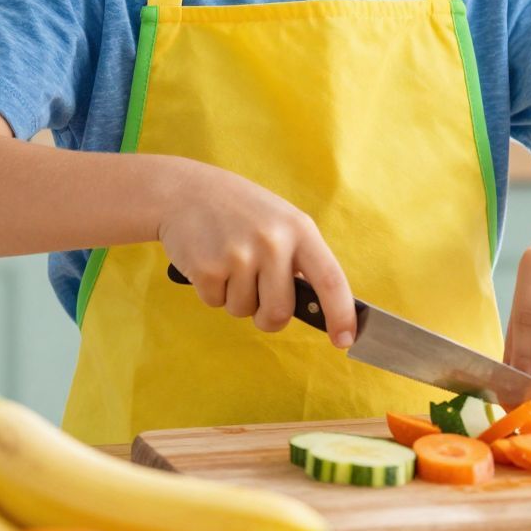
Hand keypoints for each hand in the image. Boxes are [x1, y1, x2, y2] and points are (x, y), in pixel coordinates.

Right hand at [153, 158, 356, 344]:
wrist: (186, 191)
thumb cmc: (241, 211)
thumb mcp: (282, 221)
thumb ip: (301, 258)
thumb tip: (319, 306)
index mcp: (300, 230)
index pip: (331, 280)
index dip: (341, 315)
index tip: (345, 339)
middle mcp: (273, 243)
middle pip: (280, 313)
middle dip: (268, 317)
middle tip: (258, 296)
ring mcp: (239, 255)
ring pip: (244, 311)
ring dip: (236, 298)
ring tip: (229, 262)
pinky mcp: (207, 268)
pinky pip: (216, 303)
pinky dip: (212, 291)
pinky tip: (211, 261)